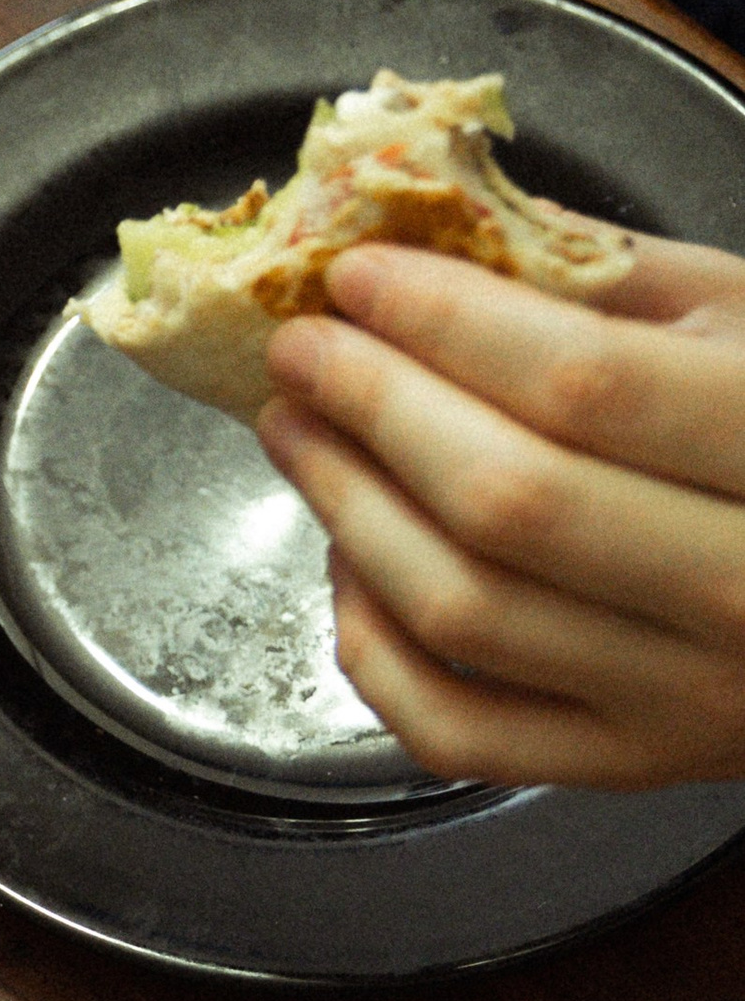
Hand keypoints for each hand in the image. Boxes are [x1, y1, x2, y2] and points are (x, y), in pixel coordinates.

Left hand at [258, 234, 744, 788]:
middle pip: (509, 501)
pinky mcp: (629, 769)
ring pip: (465, 613)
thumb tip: (435, 231)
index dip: (447, 323)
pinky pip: (457, 731)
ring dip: (350, 512)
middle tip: (299, 352)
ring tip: (301, 433)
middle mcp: (743, 592)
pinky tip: (348, 565)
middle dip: (374, 410)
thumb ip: (608, 275)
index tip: (356, 276)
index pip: (585, 383)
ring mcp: (684, 700)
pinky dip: (372, 650)